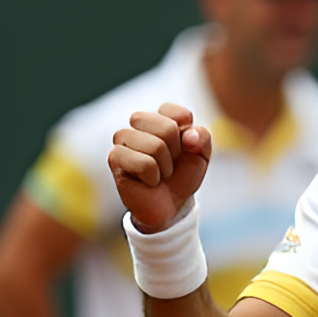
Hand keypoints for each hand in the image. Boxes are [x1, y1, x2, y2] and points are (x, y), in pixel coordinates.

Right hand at [109, 103, 211, 231]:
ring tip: (159, 173)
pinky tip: (149, 181)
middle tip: (170, 163)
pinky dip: (153, 177)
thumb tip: (189, 135)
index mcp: (161, 117)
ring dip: (165, 166)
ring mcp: (124, 138)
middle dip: (176, 151)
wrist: (170, 204)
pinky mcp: (114, 157)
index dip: (188, 136)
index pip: (176, 112)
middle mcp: (139, 123)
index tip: (185, 149)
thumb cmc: (182, 175)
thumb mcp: (201, 156)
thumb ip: (202, 138)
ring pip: (155, 146)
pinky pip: (144, 164)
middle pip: (167, 127)